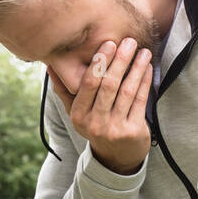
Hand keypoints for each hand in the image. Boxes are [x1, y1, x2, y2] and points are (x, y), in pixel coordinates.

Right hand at [49, 38, 152, 174]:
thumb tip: (50, 66)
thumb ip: (64, 89)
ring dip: (136, 68)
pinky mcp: (133, 131)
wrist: (116, 157)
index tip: (109, 43)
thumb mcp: (76, 112)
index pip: (88, 84)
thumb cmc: (96, 125)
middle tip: (128, 41)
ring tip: (142, 51)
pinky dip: (143, 82)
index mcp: (78, 115)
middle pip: (108, 85)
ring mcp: (114, 129)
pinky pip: (139, 101)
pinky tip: (146, 68)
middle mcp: (94, 123)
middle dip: (120, 61)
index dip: (99, 62)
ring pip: (126, 91)